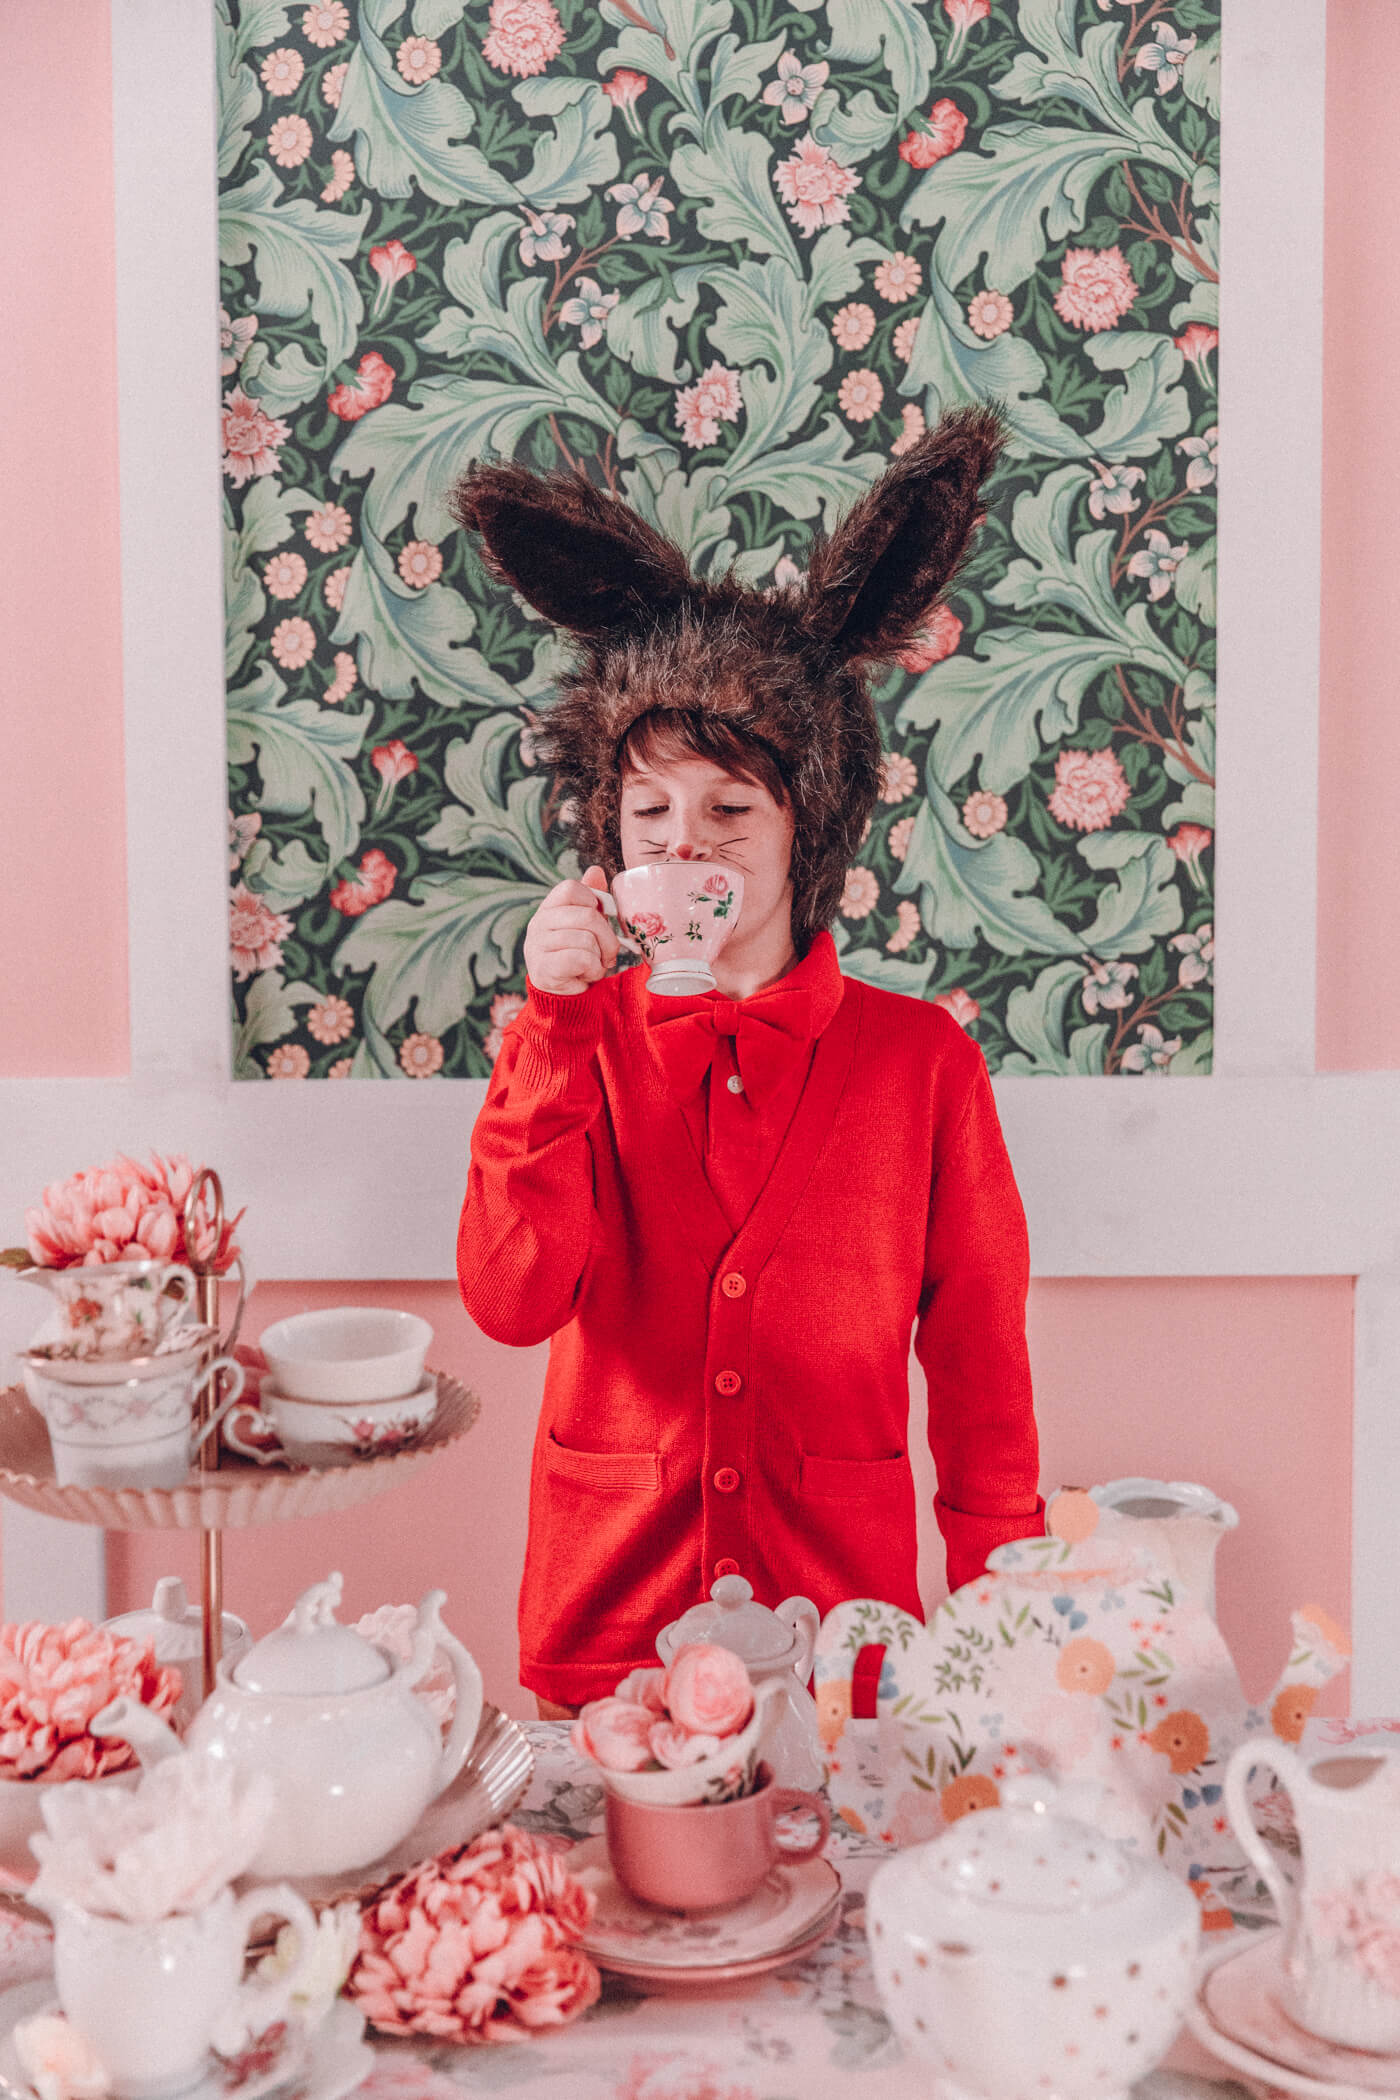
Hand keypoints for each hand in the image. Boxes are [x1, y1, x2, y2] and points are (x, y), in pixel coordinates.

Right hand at [523, 866, 618, 996]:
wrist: (564, 996)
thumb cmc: (579, 955)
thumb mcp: (587, 925)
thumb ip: (591, 898)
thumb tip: (596, 870)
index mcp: (548, 908)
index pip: (571, 888)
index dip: (593, 901)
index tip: (598, 919)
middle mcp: (538, 923)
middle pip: (586, 915)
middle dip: (607, 937)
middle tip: (608, 952)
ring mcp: (537, 946)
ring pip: (586, 939)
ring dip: (599, 957)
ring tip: (593, 964)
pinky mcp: (543, 968)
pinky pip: (580, 958)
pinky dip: (592, 969)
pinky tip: (585, 974)